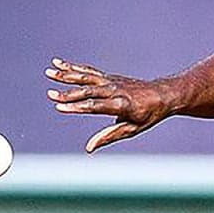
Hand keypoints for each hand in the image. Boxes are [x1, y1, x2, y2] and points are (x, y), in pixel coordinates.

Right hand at [46, 58, 172, 152]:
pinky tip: (60, 64)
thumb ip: (109, 136)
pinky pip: (90, 73)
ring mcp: (113, 82)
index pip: (95, 106)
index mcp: (121, 105)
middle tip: (49, 94)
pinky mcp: (111, 77)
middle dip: (68, 93)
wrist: (163, 94)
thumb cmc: (149, 115)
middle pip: (88, 91)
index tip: (59, 107)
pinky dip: (75, 68)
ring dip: (67, 74)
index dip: (77, 107)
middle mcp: (116, 90)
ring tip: (49, 71)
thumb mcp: (132, 129)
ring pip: (87, 78)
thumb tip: (88, 148)